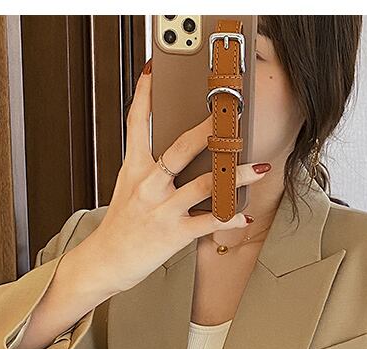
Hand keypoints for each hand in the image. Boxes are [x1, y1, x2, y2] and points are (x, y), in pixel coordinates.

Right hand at [86, 59, 269, 294]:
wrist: (105, 260)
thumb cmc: (123, 225)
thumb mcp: (128, 188)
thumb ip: (151, 168)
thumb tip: (179, 151)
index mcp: (135, 167)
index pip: (137, 122)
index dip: (145, 94)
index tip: (154, 70)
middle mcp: (148, 184)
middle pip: (181, 147)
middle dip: (209, 130)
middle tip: (233, 115)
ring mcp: (162, 208)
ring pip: (205, 185)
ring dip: (237, 176)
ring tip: (260, 168)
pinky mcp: (174, 234)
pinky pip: (208, 223)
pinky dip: (230, 219)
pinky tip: (246, 217)